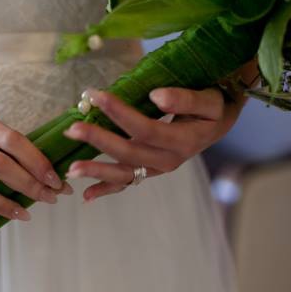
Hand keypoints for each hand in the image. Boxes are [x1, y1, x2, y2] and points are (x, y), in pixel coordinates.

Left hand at [63, 86, 245, 201]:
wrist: (219, 123)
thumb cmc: (213, 106)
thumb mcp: (208, 100)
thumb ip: (184, 99)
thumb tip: (156, 96)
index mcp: (183, 141)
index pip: (145, 128)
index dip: (120, 113)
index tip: (96, 95)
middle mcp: (170, 161)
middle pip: (129, 153)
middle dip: (99, 140)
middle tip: (72, 129)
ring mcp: (158, 170)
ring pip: (125, 175)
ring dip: (97, 172)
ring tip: (71, 170)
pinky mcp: (150, 172)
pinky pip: (127, 183)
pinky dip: (106, 190)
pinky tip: (85, 196)